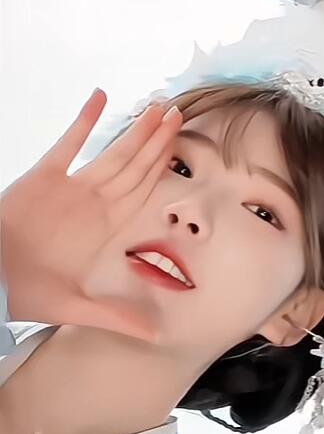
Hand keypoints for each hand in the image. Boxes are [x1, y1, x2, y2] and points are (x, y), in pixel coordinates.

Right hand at [1, 93, 181, 337]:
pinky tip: (100, 98)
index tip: (184, 144)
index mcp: (106, 227)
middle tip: (179, 112)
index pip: (143, 191)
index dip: (164, 166)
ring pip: (110, 153)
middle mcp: (94, 203)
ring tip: (155, 107)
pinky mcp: (42, 178)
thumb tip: (156, 336)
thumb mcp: (76, 306)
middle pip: (134, 166)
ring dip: (133, 131)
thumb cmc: (27, 293)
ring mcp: (70, 188)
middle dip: (157, 140)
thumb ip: (116, 316)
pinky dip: (83, 122)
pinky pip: (67, 146)